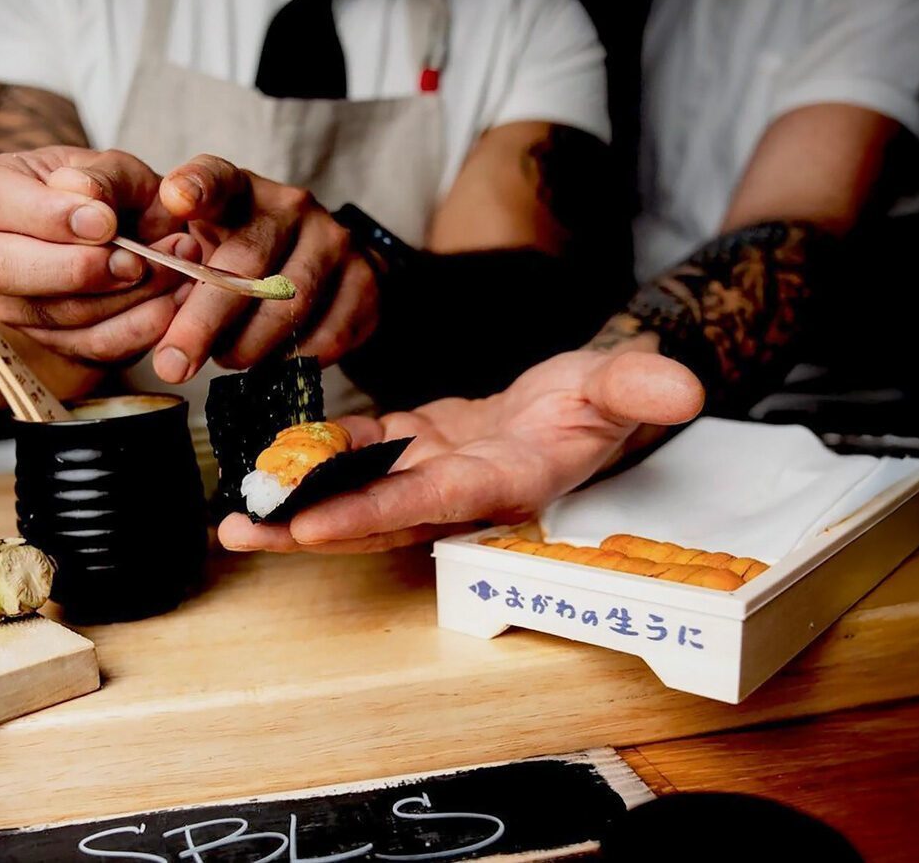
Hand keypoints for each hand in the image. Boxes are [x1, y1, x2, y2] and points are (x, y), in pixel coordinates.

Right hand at [0, 146, 193, 364]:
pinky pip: (92, 345)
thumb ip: (104, 177)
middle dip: (76, 269)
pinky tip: (170, 302)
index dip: (48, 216)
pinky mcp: (53, 340)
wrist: (138, 230)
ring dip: (123, 298)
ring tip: (170, 270)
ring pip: (52, 314)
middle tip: (134, 260)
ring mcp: (14, 303)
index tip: (106, 222)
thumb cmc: (115, 191)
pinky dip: (140, 327)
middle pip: (2, 270)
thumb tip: (84, 196)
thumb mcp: (118, 167)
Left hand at [149, 155, 378, 382]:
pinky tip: (272, 364)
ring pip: (289, 304)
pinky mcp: (365, 280)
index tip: (176, 198)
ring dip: (249, 346)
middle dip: (204, 321)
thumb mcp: (204, 248)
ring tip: (227, 360)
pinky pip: (327, 335)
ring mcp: (333, 241)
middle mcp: (290, 206)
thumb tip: (159, 334)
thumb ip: (176, 272)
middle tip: (173, 364)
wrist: (326, 267)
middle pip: (247, 263)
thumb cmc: (243, 261)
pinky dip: (292, 360)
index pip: (217, 178)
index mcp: (240, 190)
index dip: (197, 186)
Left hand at [218, 342, 703, 552]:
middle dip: (311, 529)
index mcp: (507, 481)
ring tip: (235, 516)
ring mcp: (432, 472)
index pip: (433, 501)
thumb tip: (683, 389)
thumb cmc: (604, 400)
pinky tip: (268, 457)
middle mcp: (460, 490)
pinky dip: (315, 457)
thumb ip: (640, 387)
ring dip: (298, 505)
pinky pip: (357, 455)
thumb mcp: (624, 385)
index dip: (373, 515)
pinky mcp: (414, 446)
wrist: (583, 405)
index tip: (312, 526)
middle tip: (243, 533)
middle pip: (376, 518)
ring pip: (356, 495)